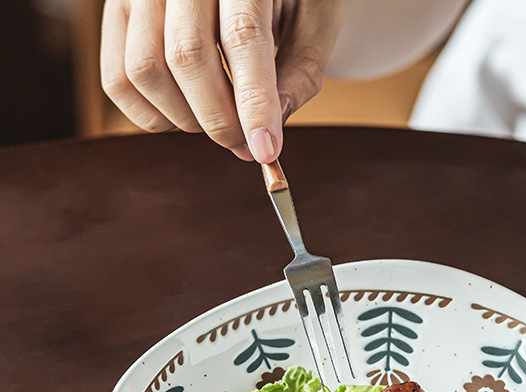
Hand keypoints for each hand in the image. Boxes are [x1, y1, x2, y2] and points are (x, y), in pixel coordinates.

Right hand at [100, 0, 340, 161]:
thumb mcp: (314, 19)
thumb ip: (300, 71)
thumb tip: (272, 125)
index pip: (242, 37)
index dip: (253, 103)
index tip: (265, 150)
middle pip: (186, 57)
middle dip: (220, 119)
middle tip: (246, 144)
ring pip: (145, 70)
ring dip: (185, 118)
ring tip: (218, 120)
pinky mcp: (118, 9)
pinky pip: (118, 79)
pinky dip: (151, 115)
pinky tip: (186, 112)